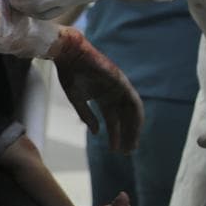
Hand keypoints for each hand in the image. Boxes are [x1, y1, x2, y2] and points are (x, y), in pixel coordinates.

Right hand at [50, 28, 142, 151]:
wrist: (68, 54)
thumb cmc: (69, 73)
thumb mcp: (76, 99)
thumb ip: (87, 116)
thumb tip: (96, 133)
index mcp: (103, 98)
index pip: (113, 120)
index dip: (115, 135)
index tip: (116, 149)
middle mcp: (113, 94)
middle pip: (124, 118)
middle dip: (127, 135)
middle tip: (127, 152)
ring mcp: (119, 88)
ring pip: (131, 112)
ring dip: (133, 129)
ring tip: (132, 145)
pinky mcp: (122, 82)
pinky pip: (134, 101)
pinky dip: (136, 115)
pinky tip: (135, 128)